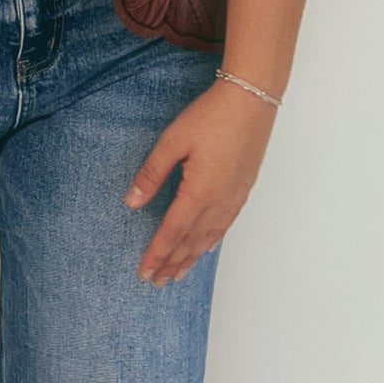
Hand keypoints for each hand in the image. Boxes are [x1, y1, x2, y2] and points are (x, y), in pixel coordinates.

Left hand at [124, 80, 275, 284]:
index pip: (172, 232)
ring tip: (176, 275)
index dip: (157, 254)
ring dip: (190, 259)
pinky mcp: (242, 191)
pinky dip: (211, 243)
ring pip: (208, 239)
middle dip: (171, 263)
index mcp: (199, 193)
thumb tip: (132, 203)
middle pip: (191, 242)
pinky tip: (205, 250)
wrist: (251, 100)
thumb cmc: (212, 117)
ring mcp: (234, 198)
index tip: (144, 272)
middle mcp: (219, 203)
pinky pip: (224, 227)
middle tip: (156, 282)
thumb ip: (152, 174)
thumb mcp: (173, 142)